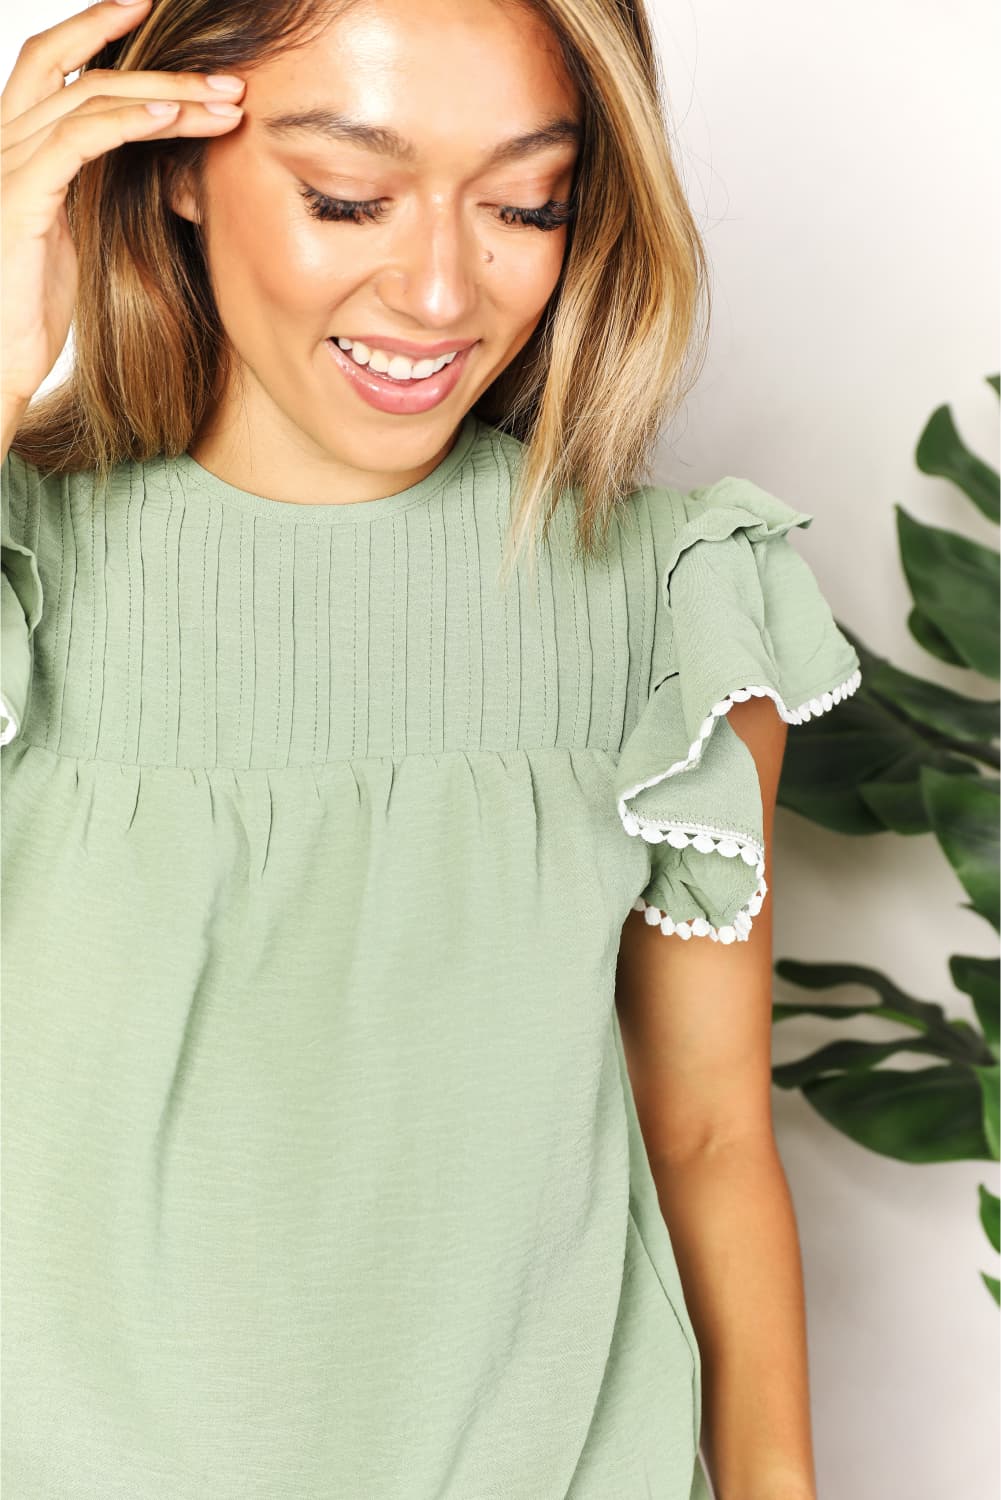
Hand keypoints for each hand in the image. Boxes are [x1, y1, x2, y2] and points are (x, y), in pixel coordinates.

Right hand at [0, 0, 246, 409]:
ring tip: (225, 103)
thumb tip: (162, 160)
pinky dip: (126, 121)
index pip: (54, 62)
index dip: (97, 26)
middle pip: (77, 68)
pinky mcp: (20, 199)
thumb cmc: (39, 304)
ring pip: (88, 98)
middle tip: (228, 76)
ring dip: (165, 94)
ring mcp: (8, 166)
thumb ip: (101, 184)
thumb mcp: (79, 230)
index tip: (154, 9)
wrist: (3, 357)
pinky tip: (170, 116)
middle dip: (157, 64)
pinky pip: (76, 140)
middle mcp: (5, 142)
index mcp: (18, 144)